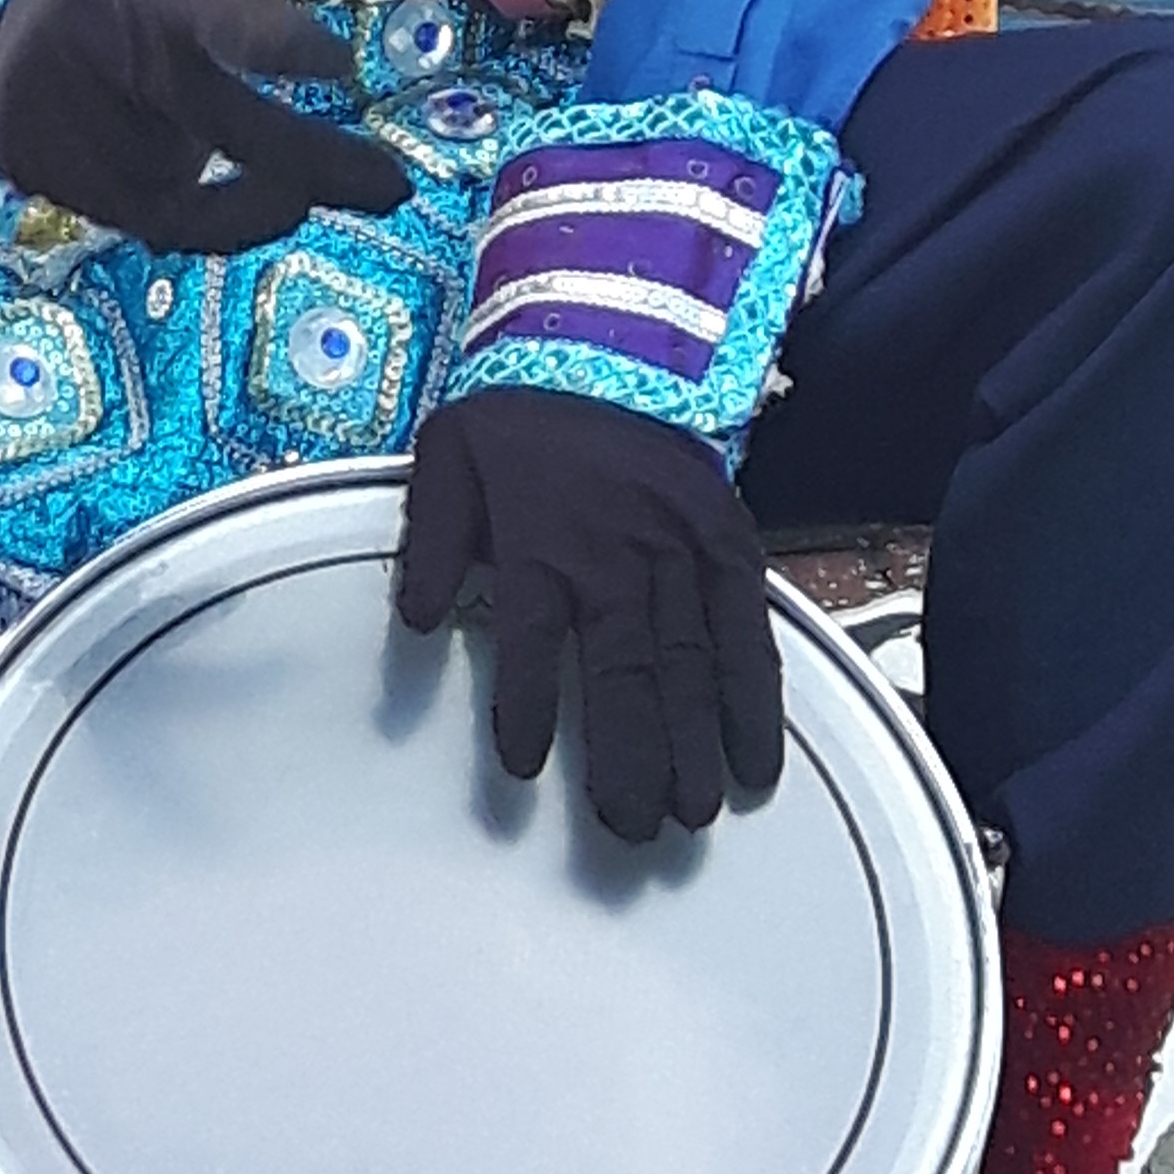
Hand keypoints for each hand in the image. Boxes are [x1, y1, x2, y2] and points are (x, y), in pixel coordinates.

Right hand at [0, 0, 409, 253]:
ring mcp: (109, 133)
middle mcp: (143, 64)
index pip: (242, 23)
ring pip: (216, 190)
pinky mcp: (86, 190)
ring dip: (264, 190)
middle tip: (395, 187)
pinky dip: (221, 223)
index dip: (288, 45)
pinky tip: (260, 205)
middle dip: (323, 165)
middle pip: (243, 127)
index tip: (338, 62)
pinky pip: (176, 227)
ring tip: (306, 180)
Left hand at [396, 388, 785, 844]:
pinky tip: (756, 762)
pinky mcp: (728, 546)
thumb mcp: (449, 456)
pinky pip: (746, 633)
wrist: (611, 344)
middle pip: (624, 669)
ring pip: (689, 662)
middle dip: (630, 755)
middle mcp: (614, 556)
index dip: (525, 705)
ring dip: (693, 744)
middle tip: (634, 829)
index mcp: (540, 542)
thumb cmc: (521, 418)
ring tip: (694, 817)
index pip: (529, 640)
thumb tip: (418, 617)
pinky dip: (754, 699)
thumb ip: (432, 540)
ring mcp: (680, 554)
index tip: (523, 768)